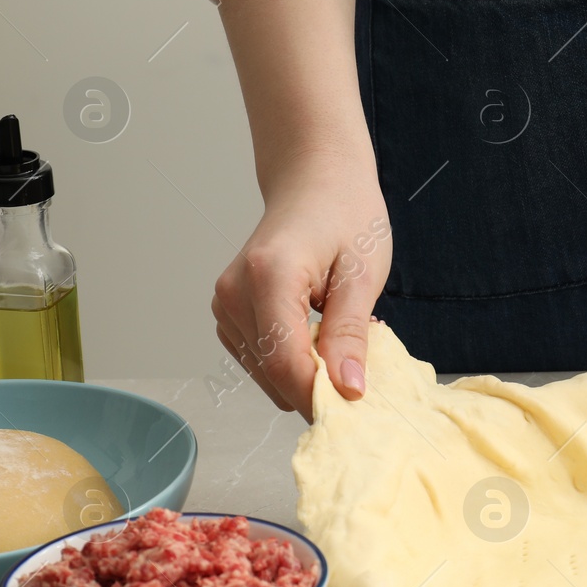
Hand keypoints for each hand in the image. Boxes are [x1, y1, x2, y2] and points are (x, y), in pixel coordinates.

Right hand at [210, 155, 390, 419]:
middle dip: (317, 384)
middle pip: (273, 374)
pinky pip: (259, 359)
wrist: (315, 180)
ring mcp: (224, 303)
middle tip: (359, 362)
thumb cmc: (344, 214)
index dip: (322, 396)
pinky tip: (315, 333)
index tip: (358, 405)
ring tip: (336, 334)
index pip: (286, 364)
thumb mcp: (362, 273)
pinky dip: (291, 359)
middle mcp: (234, 292)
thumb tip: (348, 390)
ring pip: (265, 373)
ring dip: (304, 371)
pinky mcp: (226, 312)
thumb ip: (350, 334)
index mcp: (268, 276)